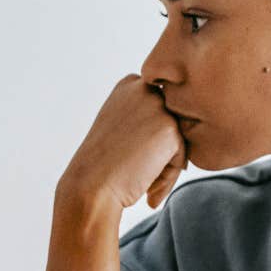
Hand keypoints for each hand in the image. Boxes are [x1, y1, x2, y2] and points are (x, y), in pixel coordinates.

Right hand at [57, 74, 187, 212]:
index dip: (148, 137)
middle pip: (170, 122)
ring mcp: (157, 106)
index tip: (129, 154)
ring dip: (164, 163)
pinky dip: (167, 176)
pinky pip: (180, 156)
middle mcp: (143, 89)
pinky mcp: (170, 128)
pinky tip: (147, 186)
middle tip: (136, 169)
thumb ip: (143, 116)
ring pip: (177, 140)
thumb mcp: (118, 126)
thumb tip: (179, 126)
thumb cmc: (101, 165)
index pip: (159, 110)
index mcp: (128, 85)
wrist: (90, 186)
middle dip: (160, 148)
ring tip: (142, 181)